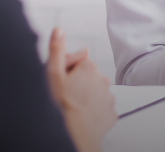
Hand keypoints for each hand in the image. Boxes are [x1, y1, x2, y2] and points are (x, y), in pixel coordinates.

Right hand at [47, 28, 117, 151]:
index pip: (79, 62)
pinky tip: (82, 116)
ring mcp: (108, 97)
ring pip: (95, 93)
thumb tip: (58, 30)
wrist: (74, 134)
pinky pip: (101, 108)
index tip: (62, 81)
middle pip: (88, 77)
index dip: (68, 71)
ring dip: (86, 97)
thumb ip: (57, 50)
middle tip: (66, 96)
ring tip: (73, 107)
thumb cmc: (61, 105)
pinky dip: (94, 111)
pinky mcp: (111, 113)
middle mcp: (102, 79)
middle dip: (78, 83)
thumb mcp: (53, 74)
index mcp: (89, 67)